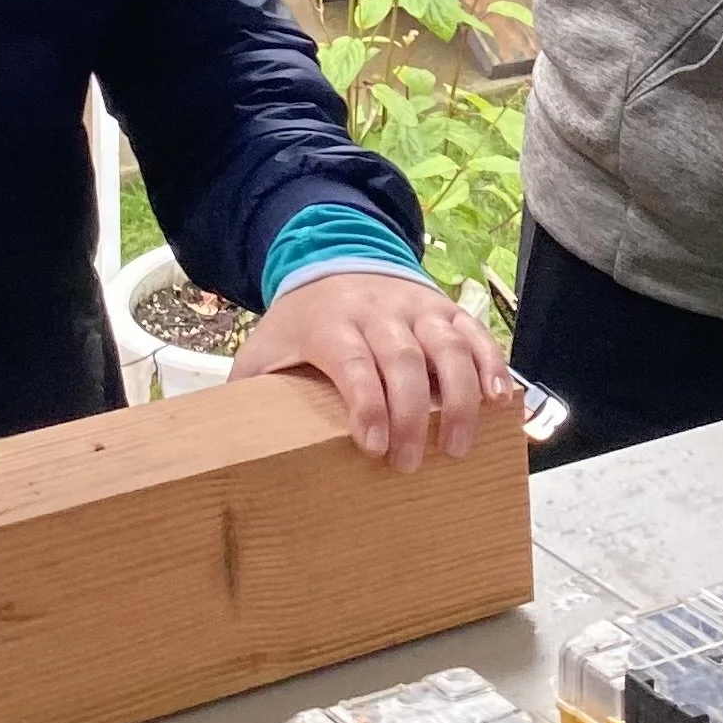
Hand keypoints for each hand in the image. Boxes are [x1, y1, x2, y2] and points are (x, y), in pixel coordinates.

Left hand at [230, 273, 516, 467]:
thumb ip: (247, 388)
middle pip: (404, 360)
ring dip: (460, 399)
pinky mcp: (446, 310)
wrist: (336, 259)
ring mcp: (417, 308)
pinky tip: (500, 400)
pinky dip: (492, 365)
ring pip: (447, 348)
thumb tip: (222, 441)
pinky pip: (476, 335)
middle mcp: (378, 312)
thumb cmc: (301, 323)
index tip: (374, 446)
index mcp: (331, 324)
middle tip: (411, 463)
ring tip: (458, 446)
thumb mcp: (264, 349)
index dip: (368, 403)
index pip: (353, 362)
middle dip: (412, 415)